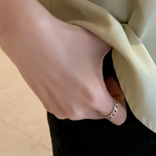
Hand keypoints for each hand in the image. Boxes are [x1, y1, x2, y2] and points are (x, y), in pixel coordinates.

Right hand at [0, 12, 128, 124]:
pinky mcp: (45, 104)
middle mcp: (77, 112)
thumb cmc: (67, 40)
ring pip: (81, 111)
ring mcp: (59, 110)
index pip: (119, 117)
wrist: (30, 38)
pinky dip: (68, 96)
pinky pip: (65, 106)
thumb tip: (124, 51)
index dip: (121, 100)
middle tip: (97, 75)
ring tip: (78, 73)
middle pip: (100, 114)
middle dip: (103, 98)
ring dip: (84, 98)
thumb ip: (118, 50)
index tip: (114, 83)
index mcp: (95, 99)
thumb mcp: (99, 42)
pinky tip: (63, 75)